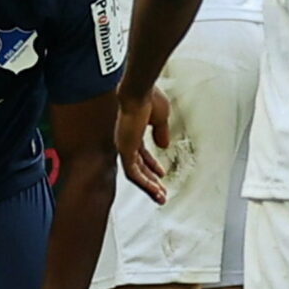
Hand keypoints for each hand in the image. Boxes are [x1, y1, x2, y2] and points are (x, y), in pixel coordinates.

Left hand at [116, 85, 172, 202]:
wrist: (139, 91)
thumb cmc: (149, 98)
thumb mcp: (161, 118)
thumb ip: (161, 132)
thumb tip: (164, 145)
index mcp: (133, 133)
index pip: (142, 155)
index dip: (152, 166)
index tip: (161, 174)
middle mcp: (126, 141)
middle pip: (138, 167)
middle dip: (151, 181)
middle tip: (161, 193)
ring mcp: (124, 146)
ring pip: (135, 174)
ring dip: (148, 186)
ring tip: (160, 197)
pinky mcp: (124, 150)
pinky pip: (133, 173)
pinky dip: (144, 182)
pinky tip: (154, 189)